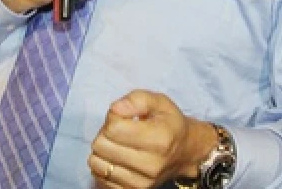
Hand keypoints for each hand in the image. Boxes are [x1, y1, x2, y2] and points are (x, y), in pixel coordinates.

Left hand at [88, 90, 216, 187]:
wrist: (185, 152)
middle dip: (105, 133)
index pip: (113, 128)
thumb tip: (115, 109)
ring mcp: (141, 182)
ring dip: (102, 150)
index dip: (113, 117)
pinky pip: (100, 178)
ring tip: (117, 144)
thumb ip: (136, 100)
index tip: (123, 117)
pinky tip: (116, 158)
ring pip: (96, 163)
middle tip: (119, 130)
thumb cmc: (169, 123)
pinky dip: (103, 165)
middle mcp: (151, 165)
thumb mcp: (159, 102)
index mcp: (159, 139)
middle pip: (101, 145)